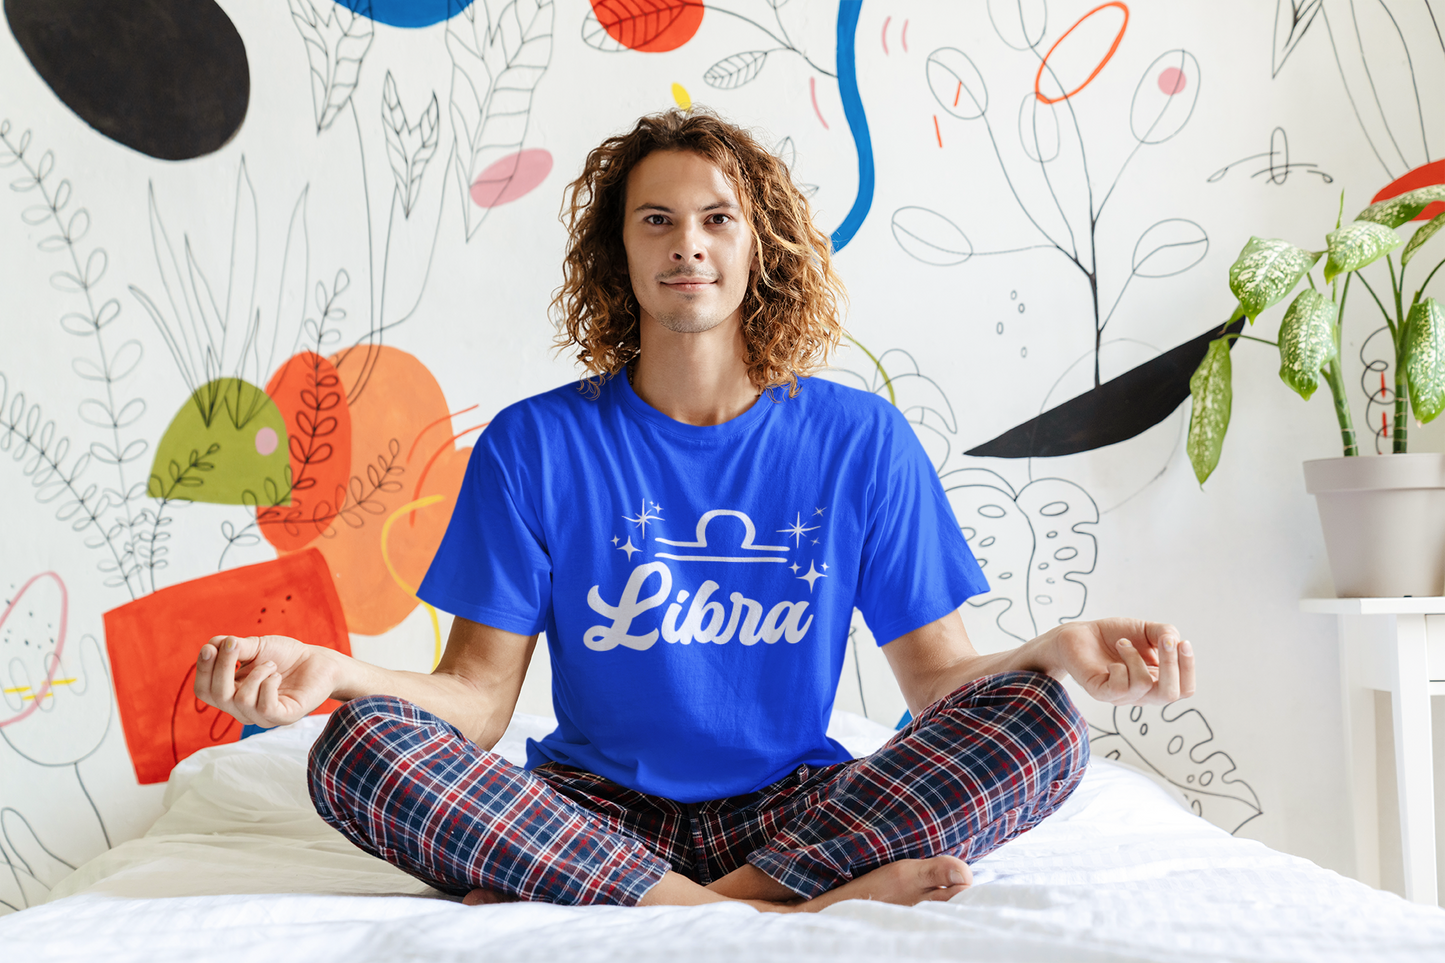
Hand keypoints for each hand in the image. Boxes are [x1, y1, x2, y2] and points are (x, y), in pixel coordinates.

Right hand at [194, 635, 335, 727]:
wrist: (318, 660)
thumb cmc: (285, 655)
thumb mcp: (255, 646)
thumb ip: (233, 647)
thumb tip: (212, 644)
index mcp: (231, 694)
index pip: (203, 690)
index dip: (203, 669)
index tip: (211, 647)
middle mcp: (242, 709)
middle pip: (216, 696)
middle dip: (222, 667)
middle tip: (236, 644)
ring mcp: (262, 716)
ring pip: (241, 700)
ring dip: (256, 673)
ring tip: (271, 665)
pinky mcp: (282, 718)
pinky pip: (265, 706)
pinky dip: (269, 684)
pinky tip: (277, 676)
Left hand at [1040, 618, 1193, 705]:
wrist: (1080, 634)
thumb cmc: (1115, 635)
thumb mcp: (1147, 630)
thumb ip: (1166, 633)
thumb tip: (1175, 642)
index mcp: (1158, 681)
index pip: (1185, 689)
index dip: (1188, 668)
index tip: (1182, 642)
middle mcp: (1143, 694)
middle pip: (1170, 695)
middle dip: (1172, 664)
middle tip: (1165, 640)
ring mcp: (1122, 696)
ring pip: (1144, 685)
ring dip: (1135, 657)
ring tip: (1122, 643)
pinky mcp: (1101, 692)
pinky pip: (1120, 687)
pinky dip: (1120, 666)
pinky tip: (1112, 659)